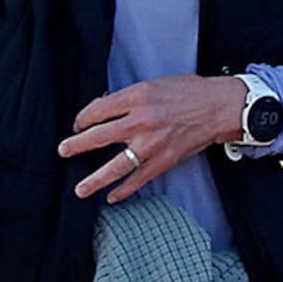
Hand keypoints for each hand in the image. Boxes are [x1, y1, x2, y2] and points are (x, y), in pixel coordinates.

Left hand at [61, 74, 249, 201]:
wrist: (219, 108)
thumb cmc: (188, 92)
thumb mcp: (154, 84)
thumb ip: (129, 98)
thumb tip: (105, 110)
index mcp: (137, 96)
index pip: (98, 109)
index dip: (83, 118)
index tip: (78, 124)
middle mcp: (142, 120)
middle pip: (100, 136)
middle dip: (77, 145)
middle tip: (63, 151)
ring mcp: (152, 143)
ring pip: (116, 165)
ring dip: (96, 179)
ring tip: (80, 189)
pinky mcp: (164, 160)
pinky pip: (139, 179)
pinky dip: (124, 190)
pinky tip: (112, 197)